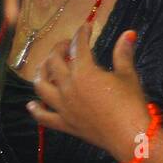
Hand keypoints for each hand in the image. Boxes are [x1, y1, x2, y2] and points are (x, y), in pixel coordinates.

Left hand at [28, 23, 151, 162]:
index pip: (79, 47)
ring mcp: (63, 106)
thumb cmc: (130, 103)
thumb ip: (123, 53)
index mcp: (84, 72)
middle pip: (54, 62)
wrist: (129, 135)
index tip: (86, 27)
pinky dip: (36, 109)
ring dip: (41, 73)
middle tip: (67, 45)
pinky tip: (32, 104)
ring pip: (41, 86)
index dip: (82, 34)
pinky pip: (44, 116)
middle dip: (59, 49)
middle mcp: (68, 87)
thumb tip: (128, 33)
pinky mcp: (64, 123)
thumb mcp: (128, 75)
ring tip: (46, 66)